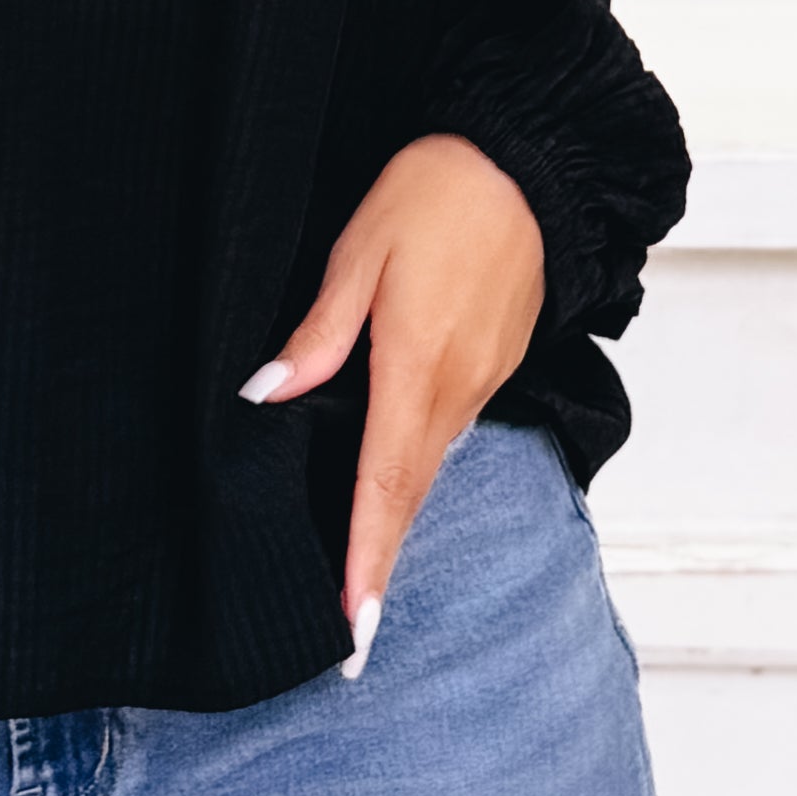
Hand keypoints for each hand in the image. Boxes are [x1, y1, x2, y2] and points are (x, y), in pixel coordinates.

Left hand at [241, 134, 543, 673]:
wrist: (528, 158)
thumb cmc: (436, 191)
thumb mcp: (359, 249)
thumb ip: (319, 331)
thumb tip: (268, 394)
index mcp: (417, 365)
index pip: (385, 487)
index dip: (366, 562)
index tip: (353, 631)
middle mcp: (458, 387)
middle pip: (410, 495)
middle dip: (379, 565)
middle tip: (350, 637)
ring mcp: (484, 378)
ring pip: (430, 466)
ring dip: (396, 521)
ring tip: (358, 573)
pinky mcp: (495, 361)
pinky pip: (448, 431)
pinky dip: (417, 470)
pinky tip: (389, 482)